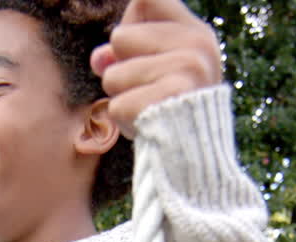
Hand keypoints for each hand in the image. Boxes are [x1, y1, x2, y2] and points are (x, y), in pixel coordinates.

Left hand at [90, 0, 222, 138]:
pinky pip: (116, 106)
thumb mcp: (154, 74)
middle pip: (119, 37)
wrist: (196, 162)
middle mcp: (197, 45)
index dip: (128, 25)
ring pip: (113, 74)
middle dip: (120, 69)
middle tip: (148, 92)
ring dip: (121, 97)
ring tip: (149, 110)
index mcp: (197, 33)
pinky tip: (148, 127)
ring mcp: (187, 71)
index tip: (130, 50)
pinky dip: (124, 121)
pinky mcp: (170, 100)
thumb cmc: (171, 113)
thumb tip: (99, 59)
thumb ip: (125, 55)